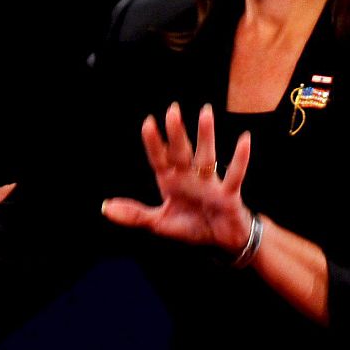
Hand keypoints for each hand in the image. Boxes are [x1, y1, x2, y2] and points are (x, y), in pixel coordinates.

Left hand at [101, 102, 252, 253]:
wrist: (223, 241)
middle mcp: (189, 177)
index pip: (160, 159)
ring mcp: (209, 183)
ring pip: (206, 156)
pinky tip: (245, 139)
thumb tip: (105, 207)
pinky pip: (235, 174)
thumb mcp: (159, 223)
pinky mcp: (228, 194)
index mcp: (171, 182)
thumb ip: (134, 215)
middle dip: (177, 133)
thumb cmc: (192, 225)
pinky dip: (240, 158)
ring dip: (206, 135)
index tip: (148, 123)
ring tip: (205, 112)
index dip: (154, 144)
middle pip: (181, 152)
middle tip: (172, 109)